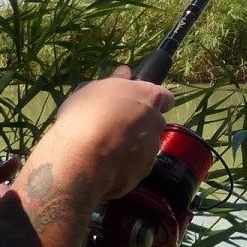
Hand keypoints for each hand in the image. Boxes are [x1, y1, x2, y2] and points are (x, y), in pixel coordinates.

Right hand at [47, 66, 174, 201]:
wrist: (81, 158)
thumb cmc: (85, 116)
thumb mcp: (93, 90)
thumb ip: (114, 81)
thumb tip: (125, 73)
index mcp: (148, 97)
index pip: (165, 97)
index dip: (153, 100)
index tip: (139, 104)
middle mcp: (156, 122)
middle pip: (154, 122)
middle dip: (140, 125)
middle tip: (114, 127)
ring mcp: (152, 150)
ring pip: (145, 146)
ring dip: (131, 146)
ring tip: (103, 149)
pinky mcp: (143, 173)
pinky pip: (135, 167)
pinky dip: (124, 166)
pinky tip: (103, 165)